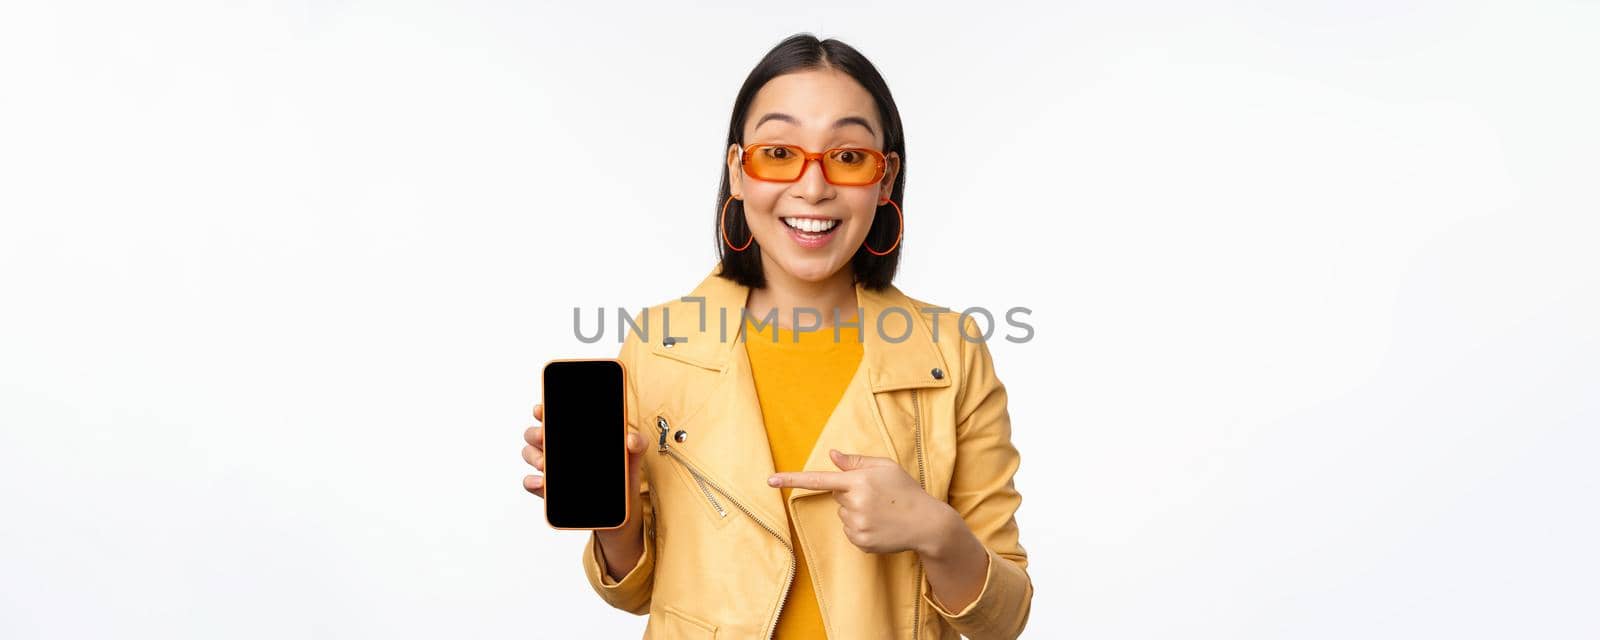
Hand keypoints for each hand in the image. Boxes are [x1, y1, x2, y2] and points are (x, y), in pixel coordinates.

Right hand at [521, 402, 647, 502]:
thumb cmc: (622, 476)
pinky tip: (542, 482)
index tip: (541, 409)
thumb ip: (636, 444)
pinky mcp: (549, 491)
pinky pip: (531, 484)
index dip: (543, 411)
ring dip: (533, 456)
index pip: (553, 417)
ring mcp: (551, 470)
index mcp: (575, 435)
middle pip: (535, 434)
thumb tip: (632, 439)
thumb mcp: (632, 458)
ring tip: (544, 463)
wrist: (620, 511)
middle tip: (544, 436)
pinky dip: (532, 482)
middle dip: (535, 433)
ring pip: (530, 455)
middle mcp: (558, 449)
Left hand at [767, 449, 951, 555]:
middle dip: (851, 493)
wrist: (928, 524)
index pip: (819, 479)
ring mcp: (857, 525)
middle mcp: (855, 503)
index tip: (769, 480)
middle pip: (837, 496)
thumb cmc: (906, 491)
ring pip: (842, 515)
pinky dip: (860, 528)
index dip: (792, 480)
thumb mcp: (886, 467)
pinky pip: (849, 531)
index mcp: (859, 481)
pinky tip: (880, 525)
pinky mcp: (860, 542)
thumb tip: (832, 455)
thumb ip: (856, 461)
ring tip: (881, 512)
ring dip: (856, 512)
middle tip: (877, 496)